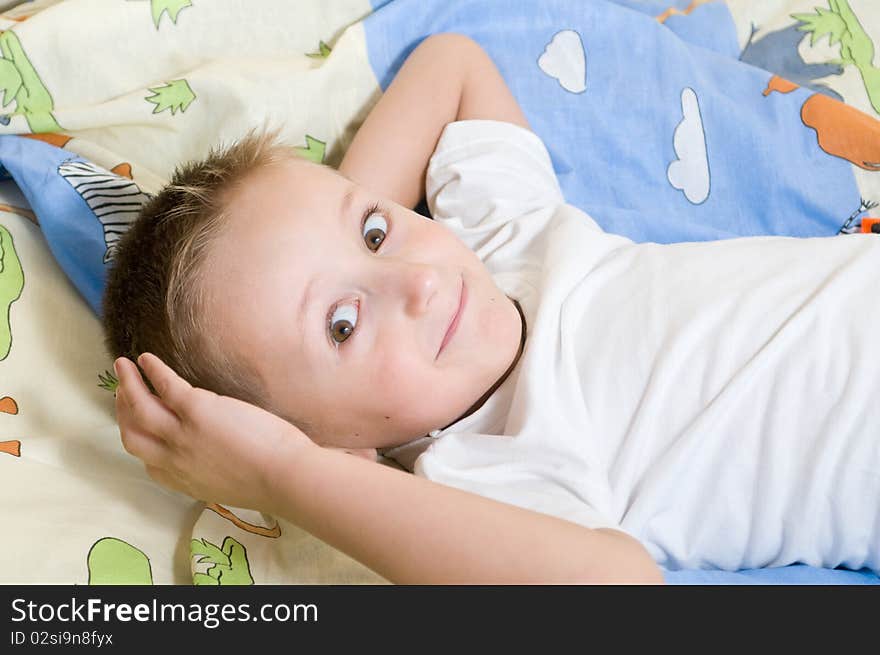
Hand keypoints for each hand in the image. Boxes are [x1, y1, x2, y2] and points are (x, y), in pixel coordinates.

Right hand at [113, 352, 312, 511]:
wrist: (285, 478)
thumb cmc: (270, 482)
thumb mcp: (227, 485)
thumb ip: (211, 471)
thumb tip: (215, 455)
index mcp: (182, 481)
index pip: (147, 461)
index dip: (140, 440)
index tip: (139, 425)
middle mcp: (174, 460)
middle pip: (133, 434)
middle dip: (122, 411)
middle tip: (121, 393)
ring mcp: (182, 435)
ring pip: (140, 407)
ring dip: (127, 385)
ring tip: (122, 366)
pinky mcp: (198, 410)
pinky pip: (166, 386)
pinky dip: (153, 371)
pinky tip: (147, 359)